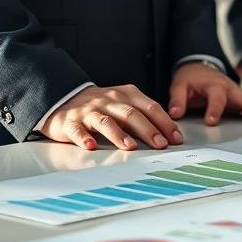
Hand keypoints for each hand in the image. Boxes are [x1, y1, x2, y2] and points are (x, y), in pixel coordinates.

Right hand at [42, 84, 184, 150]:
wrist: (65, 98)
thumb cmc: (102, 106)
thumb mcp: (125, 104)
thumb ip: (144, 116)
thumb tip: (169, 134)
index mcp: (127, 94)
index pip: (150, 107)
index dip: (164, 122)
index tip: (176, 137)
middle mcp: (109, 100)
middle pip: (131, 114)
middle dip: (148, 130)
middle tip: (161, 144)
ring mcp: (89, 111)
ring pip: (106, 121)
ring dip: (119, 134)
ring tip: (131, 146)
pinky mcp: (70, 122)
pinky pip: (77, 130)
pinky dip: (84, 138)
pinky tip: (91, 147)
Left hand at [168, 62, 241, 125]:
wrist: (199, 67)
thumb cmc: (190, 79)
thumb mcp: (179, 86)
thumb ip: (177, 100)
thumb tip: (175, 114)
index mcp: (215, 85)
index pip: (216, 98)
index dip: (214, 110)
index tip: (212, 122)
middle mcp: (231, 88)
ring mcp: (239, 93)